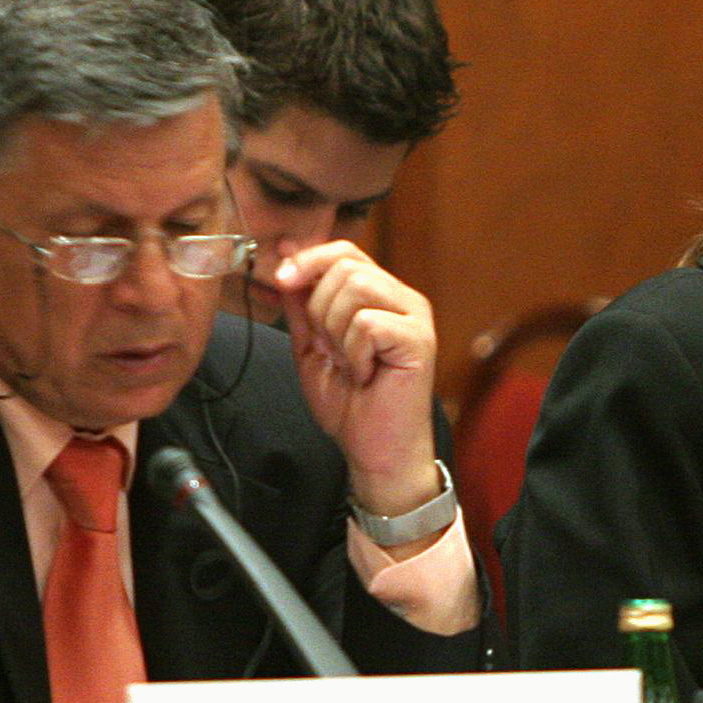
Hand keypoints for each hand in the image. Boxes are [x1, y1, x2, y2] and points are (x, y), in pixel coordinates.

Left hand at [271, 241, 442, 518]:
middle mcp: (403, 299)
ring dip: (336, 331)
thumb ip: (301, 301)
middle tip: (330, 349)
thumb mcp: (311, 344)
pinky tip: (365, 374)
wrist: (373, 451)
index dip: (308, 261)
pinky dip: (354, 353)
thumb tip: (285, 253)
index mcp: (381, 295)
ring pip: (355, 288)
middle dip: (319, 309)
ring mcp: (416, 318)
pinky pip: (367, 323)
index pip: (344, 251)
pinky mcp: (420, 340)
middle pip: (346, 265)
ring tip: (350, 363)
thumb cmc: (349, 403)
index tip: (282, 282)